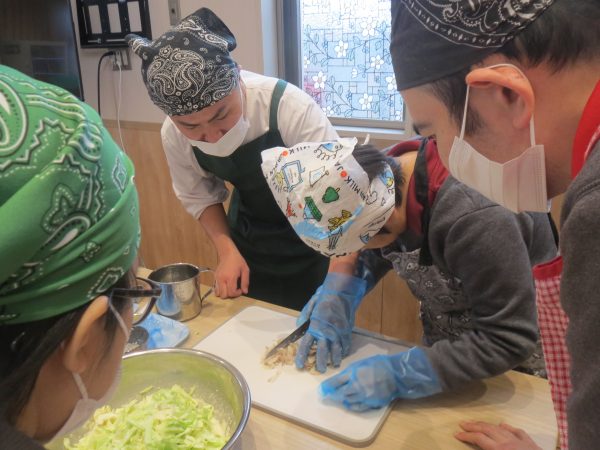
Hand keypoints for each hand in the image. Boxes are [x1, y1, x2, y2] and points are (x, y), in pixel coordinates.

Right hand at [214, 248, 248, 297]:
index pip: (231, 292)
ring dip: (224, 293)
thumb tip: (245, 292)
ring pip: (217, 293)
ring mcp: (217, 278)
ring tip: (229, 288)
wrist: (227, 253)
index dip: (237, 294)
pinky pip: (215, 288)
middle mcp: (222, 279)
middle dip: (230, 295)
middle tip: (235, 290)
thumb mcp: (245, 270)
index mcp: (230, 277)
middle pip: (223, 295)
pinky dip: (220, 290)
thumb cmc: (237, 261)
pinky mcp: (214, 277)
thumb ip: (245, 282)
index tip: (240, 290)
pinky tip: (225, 286)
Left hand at [295, 273, 366, 372]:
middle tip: (320, 370)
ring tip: (333, 365)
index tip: (300, 366)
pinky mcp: (347, 331)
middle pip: (321, 352)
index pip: (305, 345)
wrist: (341, 292)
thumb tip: (299, 327)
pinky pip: (345, 345)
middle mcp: (325, 331)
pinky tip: (342, 355)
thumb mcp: (310, 305)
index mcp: (314, 326)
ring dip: (334, 360)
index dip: (302, 356)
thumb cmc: (324, 298)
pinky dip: (344, 351)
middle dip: (320, 363)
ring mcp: (337, 332)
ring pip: (335, 351)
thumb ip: (304, 316)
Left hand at [319, 348, 441, 410]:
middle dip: (332, 394)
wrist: (396, 374)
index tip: (322, 389)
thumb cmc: (378, 364)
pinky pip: (358, 407)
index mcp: (354, 373)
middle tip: (328, 395)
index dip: (327, 386)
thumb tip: (339, 379)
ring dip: (341, 399)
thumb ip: (349, 372)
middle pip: (339, 393)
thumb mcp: (361, 363)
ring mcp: (365, 395)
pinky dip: (351, 406)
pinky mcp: (371, 403)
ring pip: (348, 401)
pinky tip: (348, 403)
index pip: (335, 382)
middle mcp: (357, 385)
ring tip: (339, 398)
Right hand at [455, 422, 541, 449]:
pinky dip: (508, 427)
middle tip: (462, 424)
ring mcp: (520, 441)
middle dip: (473, 426)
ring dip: (487, 424)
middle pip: (487, 429)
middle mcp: (507, 442)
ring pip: (500, 428)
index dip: (466, 436)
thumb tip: (477, 447)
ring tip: (478, 423)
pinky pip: (517, 431)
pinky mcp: (530, 443)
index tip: (456, 434)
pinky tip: (503, 424)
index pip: (479, 439)